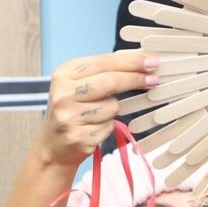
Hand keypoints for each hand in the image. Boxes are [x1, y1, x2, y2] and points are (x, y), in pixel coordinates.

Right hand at [35, 50, 161, 170]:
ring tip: (96, 114)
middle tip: (154, 79)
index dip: (131, 61)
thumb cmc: (72, 110)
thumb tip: (140, 59)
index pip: (104, 62)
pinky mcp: (78, 137)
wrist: (53, 146)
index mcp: (64, 74)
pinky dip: (107, 126)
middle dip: (135, 79)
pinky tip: (92, 127)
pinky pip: (109, 126)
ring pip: (112, 106)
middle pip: (110, 81)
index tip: (152, 62)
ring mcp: (69, 117)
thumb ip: (105, 71)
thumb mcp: (79, 84)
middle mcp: (63, 94)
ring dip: (113, 110)